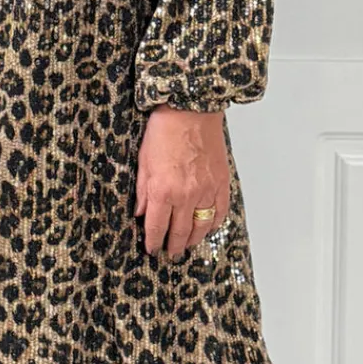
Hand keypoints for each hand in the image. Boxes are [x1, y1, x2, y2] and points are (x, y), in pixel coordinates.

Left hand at [134, 106, 230, 258]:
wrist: (190, 110)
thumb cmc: (164, 131)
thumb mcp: (143, 162)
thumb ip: (143, 192)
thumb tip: (141, 213)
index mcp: (163, 191)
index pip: (157, 227)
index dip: (153, 242)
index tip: (152, 249)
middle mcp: (186, 195)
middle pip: (180, 232)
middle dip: (173, 246)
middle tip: (170, 253)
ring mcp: (207, 190)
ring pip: (201, 226)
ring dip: (193, 240)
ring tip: (187, 245)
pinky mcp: (221, 183)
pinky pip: (220, 212)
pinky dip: (213, 224)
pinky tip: (207, 228)